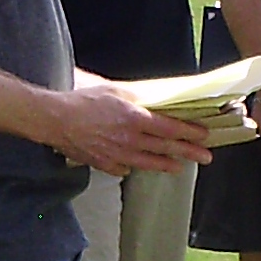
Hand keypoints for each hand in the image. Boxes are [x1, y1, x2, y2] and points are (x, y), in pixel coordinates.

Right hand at [52, 83, 212, 176]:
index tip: (203, 134)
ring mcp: (117, 154)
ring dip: (166, 164)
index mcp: (134, 119)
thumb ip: (136, 98)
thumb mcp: (114, 91)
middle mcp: (130, 139)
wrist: (55, 119)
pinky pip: (123, 168)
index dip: (189, 132)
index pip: (170, 127)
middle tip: (206, 157)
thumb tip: (153, 101)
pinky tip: (135, 166)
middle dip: (188, 152)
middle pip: (165, 148)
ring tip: (179, 167)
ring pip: (148, 163)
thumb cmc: (82, 101)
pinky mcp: (103, 163)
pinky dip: (131, 167)